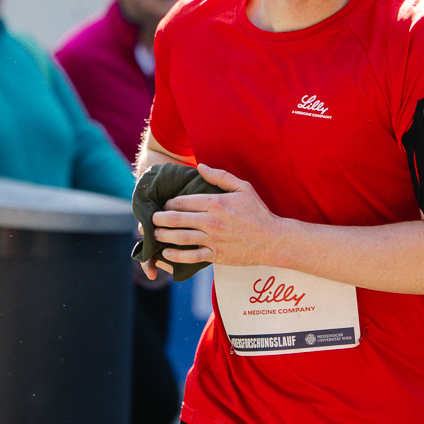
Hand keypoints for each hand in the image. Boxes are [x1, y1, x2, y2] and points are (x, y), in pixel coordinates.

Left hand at [150, 163, 283, 269]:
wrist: (272, 239)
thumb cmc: (258, 213)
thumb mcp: (243, 188)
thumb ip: (220, 176)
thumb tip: (201, 166)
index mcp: (215, 203)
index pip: (182, 202)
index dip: (169, 203)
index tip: (164, 205)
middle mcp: (210, 221)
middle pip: (175, 219)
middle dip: (159, 219)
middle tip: (152, 219)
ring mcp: (212, 239)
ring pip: (179, 237)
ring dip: (163, 236)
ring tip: (155, 234)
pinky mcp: (215, 255)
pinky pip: (190, 257)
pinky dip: (175, 255)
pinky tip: (166, 252)